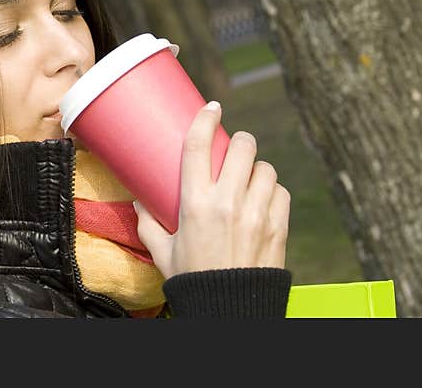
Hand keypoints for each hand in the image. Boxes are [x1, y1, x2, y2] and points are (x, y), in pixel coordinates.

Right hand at [132, 101, 289, 279]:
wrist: (229, 313)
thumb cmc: (192, 280)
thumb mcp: (162, 251)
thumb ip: (148, 223)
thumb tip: (140, 202)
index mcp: (195, 203)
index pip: (199, 145)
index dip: (206, 118)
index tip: (211, 108)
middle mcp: (228, 202)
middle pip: (242, 147)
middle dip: (239, 142)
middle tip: (233, 149)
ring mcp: (257, 214)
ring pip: (265, 168)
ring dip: (256, 169)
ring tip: (248, 179)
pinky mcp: (278, 227)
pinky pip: (281, 192)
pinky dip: (273, 191)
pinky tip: (263, 200)